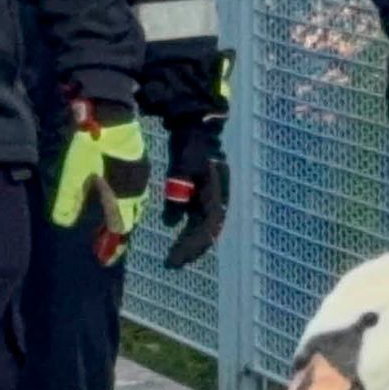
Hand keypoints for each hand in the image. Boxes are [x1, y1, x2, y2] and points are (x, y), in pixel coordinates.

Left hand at [49, 101, 151, 260]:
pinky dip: (125, 201)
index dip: (113, 244)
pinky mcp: (137, 160)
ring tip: (111, 227)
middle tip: (107, 246)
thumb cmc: (90, 142)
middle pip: (130, 217)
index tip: (106, 259)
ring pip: (134, 203)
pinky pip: (134, 189)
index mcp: (123, 193)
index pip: (121, 227)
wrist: (109, 108)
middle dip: (118, 233)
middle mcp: (136, 186)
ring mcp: (140, 172)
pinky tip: (115, 198)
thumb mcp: (75, 172)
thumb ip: (70, 198)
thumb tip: (63, 223)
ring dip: (123, 217)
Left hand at [159, 126, 226, 269]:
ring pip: (202, 226)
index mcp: (217, 193)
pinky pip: (196, 215)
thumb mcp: (183, 165)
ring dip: (189, 242)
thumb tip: (171, 222)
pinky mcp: (202, 192)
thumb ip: (178, 190)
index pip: (207, 228)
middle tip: (171, 264)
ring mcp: (212, 195)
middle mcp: (218, 198)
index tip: (174, 260)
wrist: (197, 125)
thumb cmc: (191, 144)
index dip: (191, 246)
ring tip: (173, 257)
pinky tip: (171, 227)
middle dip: (190, 250)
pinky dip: (186, 226)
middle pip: (206, 232)